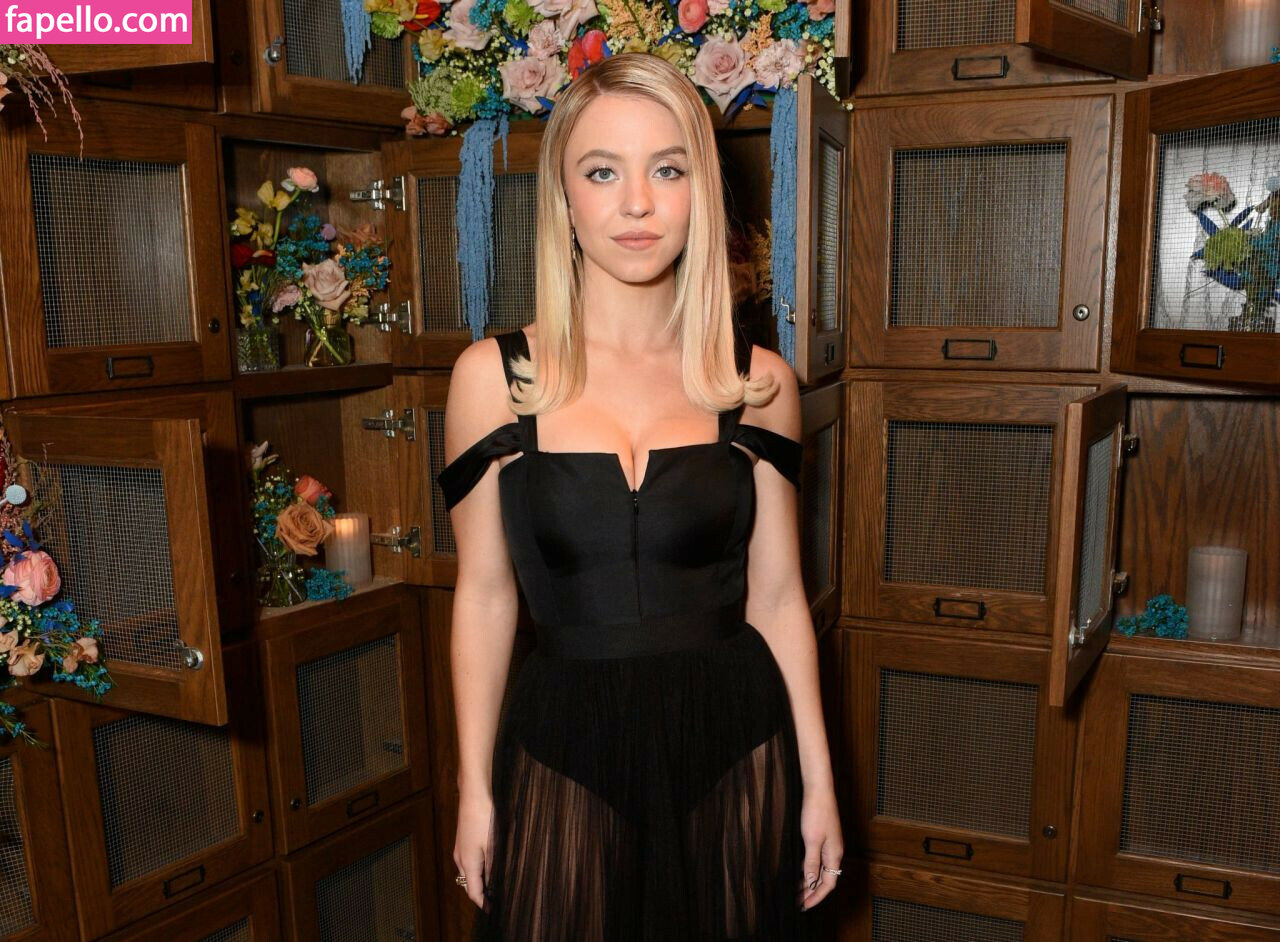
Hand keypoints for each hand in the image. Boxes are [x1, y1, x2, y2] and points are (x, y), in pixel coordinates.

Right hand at [453, 790, 494, 909]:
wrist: (473, 795)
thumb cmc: (484, 817)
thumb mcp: (493, 844)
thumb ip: (493, 866)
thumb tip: (494, 883)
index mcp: (468, 862)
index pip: (473, 891)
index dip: (483, 903)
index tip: (492, 910)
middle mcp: (460, 858)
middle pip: (469, 883)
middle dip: (481, 893)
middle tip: (495, 899)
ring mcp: (460, 849)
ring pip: (468, 873)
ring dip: (479, 881)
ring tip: (493, 885)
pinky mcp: (463, 841)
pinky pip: (468, 862)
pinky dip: (477, 869)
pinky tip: (487, 864)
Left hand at [798, 786, 842, 911]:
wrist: (819, 790)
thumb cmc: (816, 813)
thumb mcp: (811, 840)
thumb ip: (812, 862)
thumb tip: (812, 882)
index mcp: (834, 855)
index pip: (828, 884)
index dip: (816, 897)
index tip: (804, 906)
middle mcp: (834, 852)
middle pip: (826, 879)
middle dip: (813, 892)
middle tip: (798, 902)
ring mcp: (829, 844)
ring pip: (821, 869)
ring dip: (810, 881)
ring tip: (797, 891)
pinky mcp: (823, 837)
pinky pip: (817, 860)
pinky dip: (809, 869)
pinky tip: (800, 871)